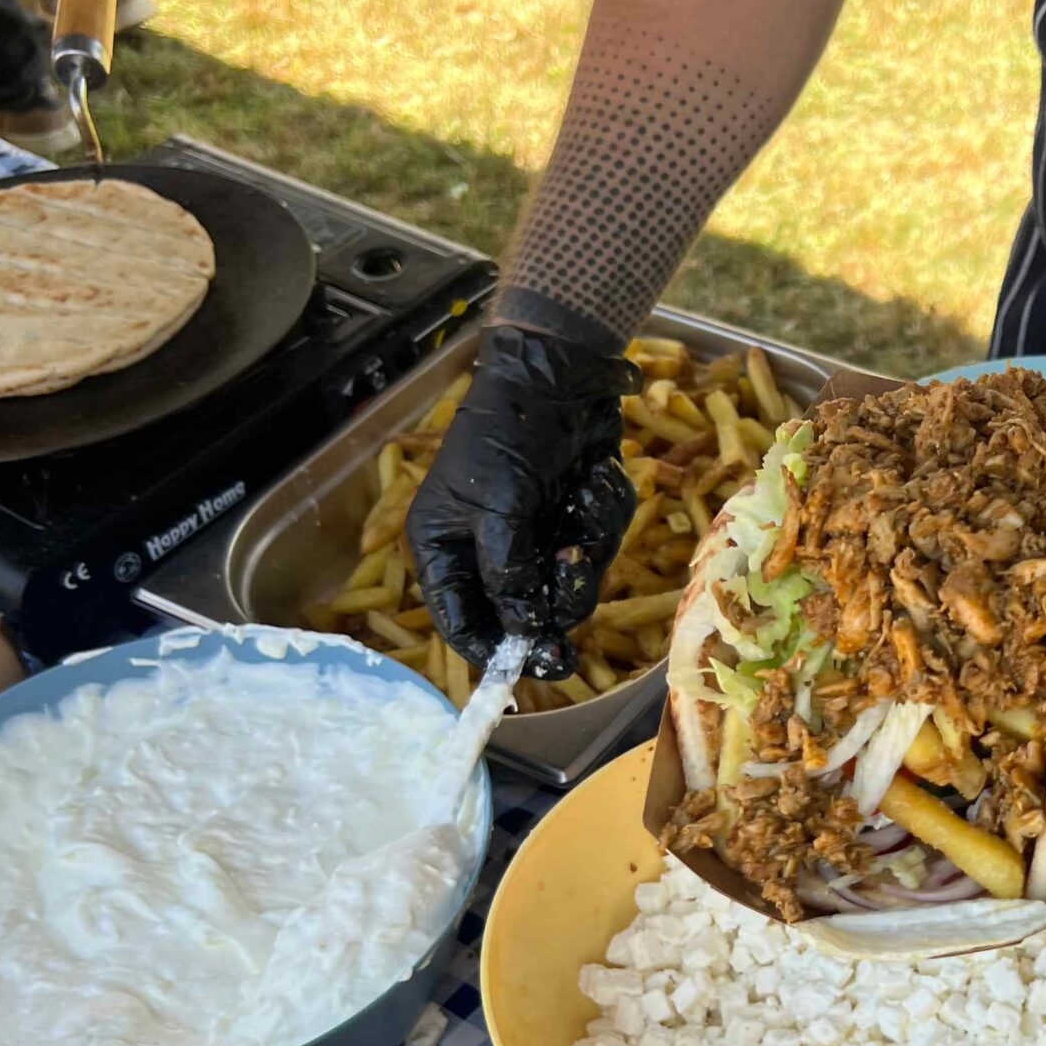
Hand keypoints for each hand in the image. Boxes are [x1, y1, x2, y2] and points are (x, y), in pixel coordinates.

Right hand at [408, 322, 638, 678]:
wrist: (559, 375)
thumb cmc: (509, 436)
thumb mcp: (498, 509)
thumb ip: (507, 575)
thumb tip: (521, 634)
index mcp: (443, 550)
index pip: (461, 622)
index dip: (491, 651)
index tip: (525, 670)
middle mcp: (485, 553)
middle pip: (523, 617)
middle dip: (554, 599)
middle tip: (573, 583)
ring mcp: (533, 540)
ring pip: (570, 588)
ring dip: (586, 550)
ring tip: (583, 504)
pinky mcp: (573, 523)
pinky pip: (598, 549)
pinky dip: (603, 517)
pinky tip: (593, 480)